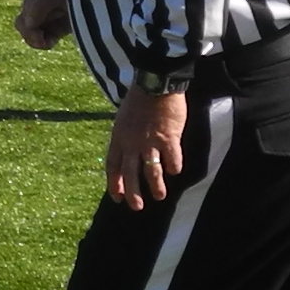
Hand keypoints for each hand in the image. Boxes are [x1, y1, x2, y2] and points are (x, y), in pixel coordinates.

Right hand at [14, 0, 71, 50]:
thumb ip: (39, 6)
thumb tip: (27, 24)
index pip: (23, 16)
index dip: (30, 29)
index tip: (42, 36)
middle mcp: (37, 4)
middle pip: (22, 25)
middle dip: (31, 35)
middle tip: (44, 41)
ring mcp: (46, 17)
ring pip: (30, 34)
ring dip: (38, 40)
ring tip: (51, 41)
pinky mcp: (56, 28)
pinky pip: (42, 39)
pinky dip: (46, 42)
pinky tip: (54, 41)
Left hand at [104, 84, 187, 209]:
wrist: (155, 83)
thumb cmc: (139, 98)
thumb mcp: (123, 118)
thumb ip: (125, 136)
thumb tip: (128, 151)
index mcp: (118, 137)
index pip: (113, 166)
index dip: (114, 183)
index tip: (117, 197)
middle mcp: (132, 143)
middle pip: (130, 173)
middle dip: (133, 192)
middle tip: (136, 207)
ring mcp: (150, 142)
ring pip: (152, 171)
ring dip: (156, 186)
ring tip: (159, 196)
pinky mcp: (169, 138)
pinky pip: (173, 159)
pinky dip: (174, 166)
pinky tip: (176, 170)